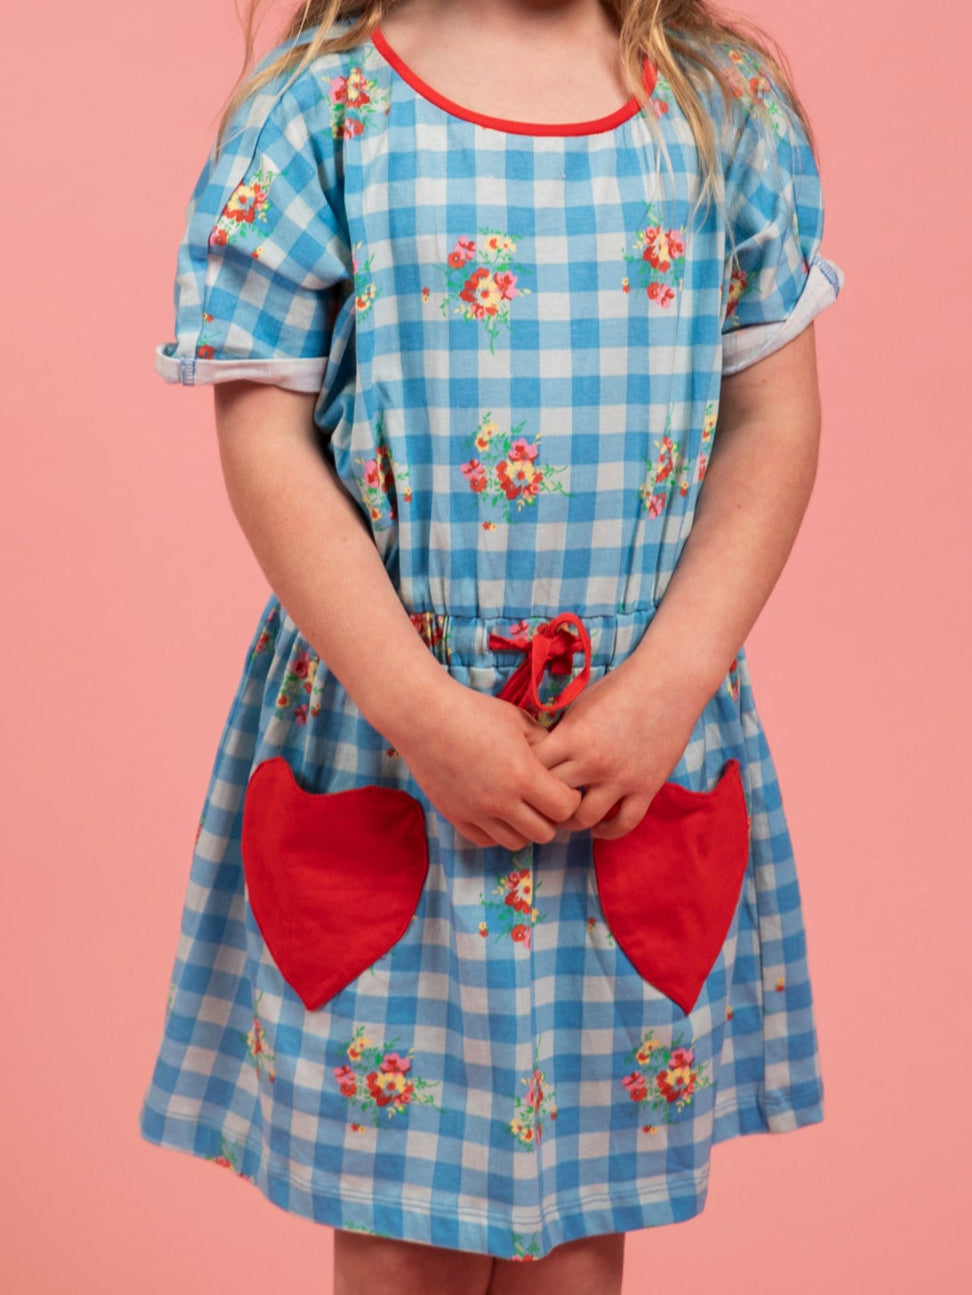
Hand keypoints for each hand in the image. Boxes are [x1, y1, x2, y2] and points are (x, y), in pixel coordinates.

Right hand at [391, 679, 582, 850]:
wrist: (424, 717)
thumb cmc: (473, 711)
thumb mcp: (518, 720)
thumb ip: (543, 742)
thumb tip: (557, 757)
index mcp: (523, 775)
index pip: (564, 809)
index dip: (570, 800)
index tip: (565, 789)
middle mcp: (501, 801)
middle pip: (544, 833)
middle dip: (551, 818)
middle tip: (545, 802)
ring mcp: (476, 812)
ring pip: (515, 842)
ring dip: (524, 828)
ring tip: (520, 807)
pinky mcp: (455, 816)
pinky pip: (485, 840)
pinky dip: (496, 831)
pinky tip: (496, 811)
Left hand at [529, 660, 705, 838]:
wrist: (667, 683)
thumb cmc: (619, 688)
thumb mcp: (579, 705)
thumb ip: (559, 733)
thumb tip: (534, 755)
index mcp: (572, 738)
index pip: (533, 770)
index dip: (525, 776)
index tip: (526, 779)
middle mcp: (593, 762)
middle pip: (552, 797)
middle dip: (543, 802)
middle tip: (542, 804)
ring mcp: (621, 778)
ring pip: (583, 819)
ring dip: (572, 821)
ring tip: (569, 817)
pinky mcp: (646, 788)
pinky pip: (623, 823)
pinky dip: (608, 831)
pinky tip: (599, 827)